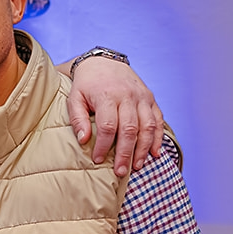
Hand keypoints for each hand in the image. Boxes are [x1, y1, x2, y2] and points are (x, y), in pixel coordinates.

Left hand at [66, 53, 164, 174]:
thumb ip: (77, 119)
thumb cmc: (86, 84)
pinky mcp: (151, 98)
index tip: (98, 160)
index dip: (104, 146)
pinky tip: (155, 153)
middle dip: (126, 153)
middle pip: (130, 129)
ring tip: (137, 166)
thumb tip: (84, 141)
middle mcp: (128, 96)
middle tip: (121, 172)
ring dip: (144, 149)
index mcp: (107, 96)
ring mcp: (142, 97)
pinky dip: (158, 138)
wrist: (103, 62)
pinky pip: (158, 120)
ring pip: (147, 126)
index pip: (107, 126)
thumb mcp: (74, 98)